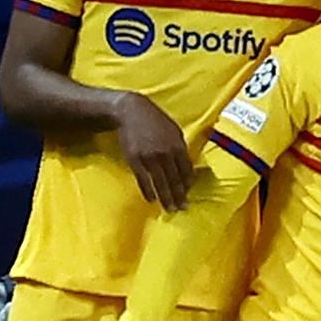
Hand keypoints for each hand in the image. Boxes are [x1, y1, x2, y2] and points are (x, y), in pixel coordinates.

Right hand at [112, 92, 191, 210]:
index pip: (187, 172)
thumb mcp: (174, 130)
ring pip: (160, 183)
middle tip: (182, 208)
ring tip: (169, 209)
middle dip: (179, 197)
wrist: (132, 111)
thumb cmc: (155, 120)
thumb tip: (187, 166)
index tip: (188, 195)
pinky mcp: (135, 159)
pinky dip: (148, 191)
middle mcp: (166, 153)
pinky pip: (143, 180)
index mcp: (178, 146)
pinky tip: (151, 200)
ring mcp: (150, 157)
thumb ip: (181, 148)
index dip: (188, 185)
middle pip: (175, 180)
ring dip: (166, 199)